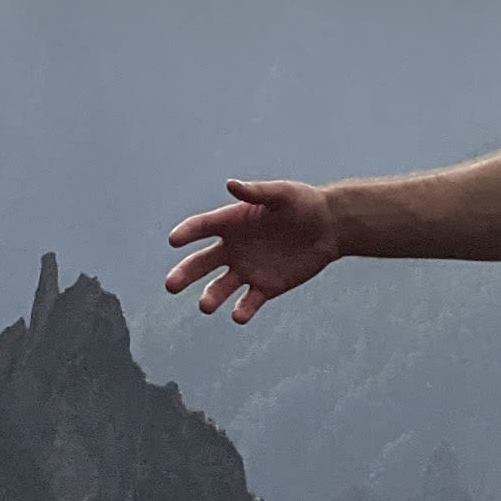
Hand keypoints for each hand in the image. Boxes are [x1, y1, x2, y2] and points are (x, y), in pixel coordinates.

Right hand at [163, 178, 340, 322]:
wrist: (329, 228)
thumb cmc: (304, 204)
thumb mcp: (282, 194)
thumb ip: (257, 192)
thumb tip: (231, 184)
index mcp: (232, 222)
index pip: (202, 227)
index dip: (187, 233)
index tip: (174, 240)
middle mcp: (233, 248)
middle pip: (201, 263)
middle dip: (185, 274)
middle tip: (170, 285)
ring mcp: (247, 270)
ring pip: (221, 287)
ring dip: (211, 297)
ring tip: (205, 306)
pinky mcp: (265, 288)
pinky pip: (249, 302)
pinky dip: (243, 310)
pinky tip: (239, 315)